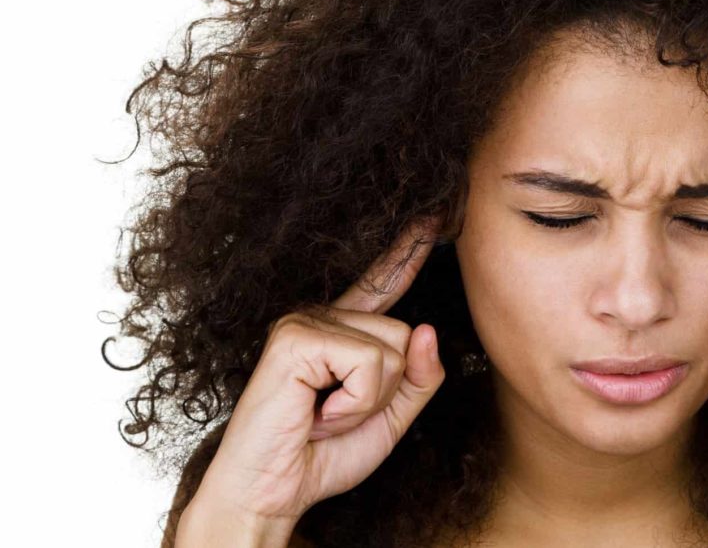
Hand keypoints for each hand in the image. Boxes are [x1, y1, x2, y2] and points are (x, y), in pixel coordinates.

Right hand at [186, 214, 446, 527]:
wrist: (273, 493)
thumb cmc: (321, 456)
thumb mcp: (390, 418)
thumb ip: (419, 379)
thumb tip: (430, 330)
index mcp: (342, 329)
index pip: (384, 283)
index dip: (409, 249)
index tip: (434, 215)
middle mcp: (322, 315)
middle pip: (408, 335)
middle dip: (386, 391)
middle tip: (336, 414)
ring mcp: (305, 321)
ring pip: (395, 350)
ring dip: (369, 401)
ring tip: (324, 414)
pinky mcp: (295, 337)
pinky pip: (369, 363)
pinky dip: (354, 404)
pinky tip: (317, 414)